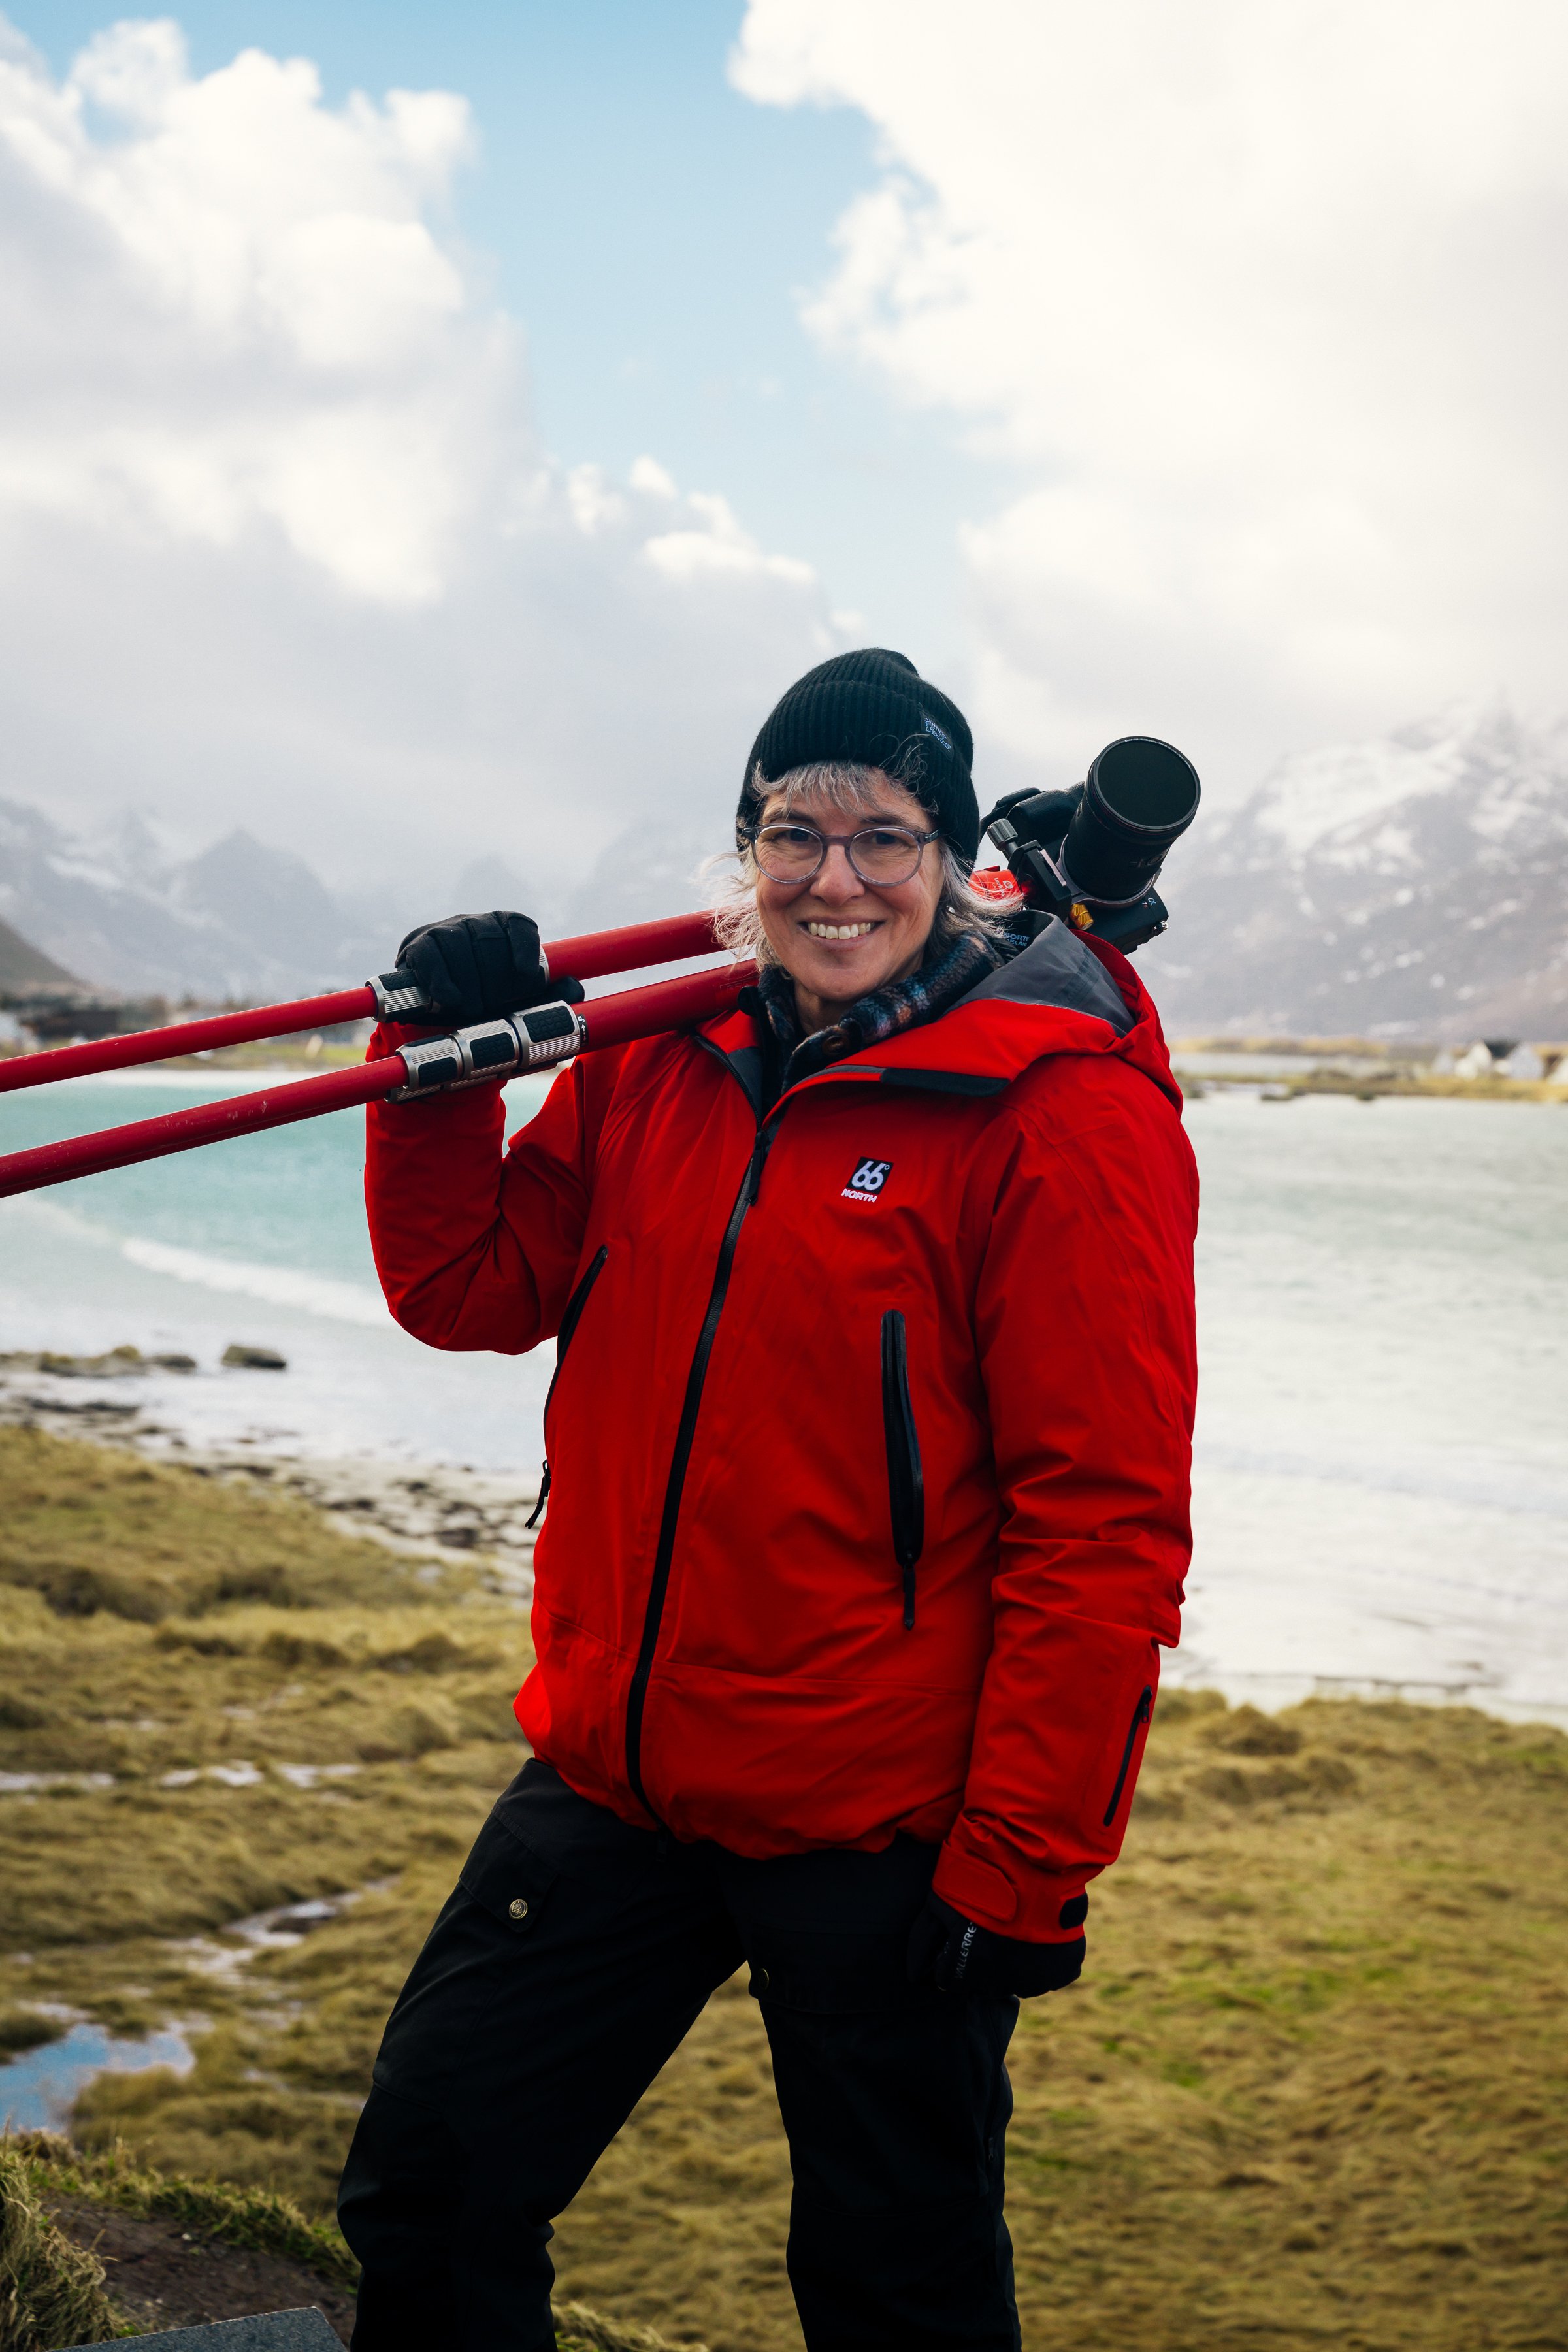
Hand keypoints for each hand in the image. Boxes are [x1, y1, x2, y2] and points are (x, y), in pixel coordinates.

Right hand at [394, 911, 583, 1026]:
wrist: (431, 1009)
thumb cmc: (483, 1001)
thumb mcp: (516, 1002)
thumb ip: (548, 996)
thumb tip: (575, 988)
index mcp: (504, 929)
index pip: (519, 925)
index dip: (525, 948)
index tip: (528, 974)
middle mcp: (476, 923)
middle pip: (489, 940)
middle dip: (494, 979)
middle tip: (494, 1006)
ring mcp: (446, 930)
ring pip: (458, 945)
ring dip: (467, 982)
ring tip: (472, 1008)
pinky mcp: (418, 946)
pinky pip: (431, 956)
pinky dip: (442, 980)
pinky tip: (451, 1000)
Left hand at [906, 1892, 1085, 1997]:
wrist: (1032, 1857)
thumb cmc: (980, 1875)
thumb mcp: (941, 1901)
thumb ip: (924, 1939)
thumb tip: (916, 1971)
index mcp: (970, 1968)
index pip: (949, 1981)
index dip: (949, 1960)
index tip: (957, 1941)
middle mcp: (1003, 1981)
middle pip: (985, 1984)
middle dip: (982, 1963)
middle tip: (988, 1930)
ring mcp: (1037, 1977)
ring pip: (1019, 1981)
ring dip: (1015, 1963)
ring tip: (1014, 1929)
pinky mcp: (1064, 1968)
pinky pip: (1050, 1975)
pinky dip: (1045, 1960)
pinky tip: (1039, 1934)